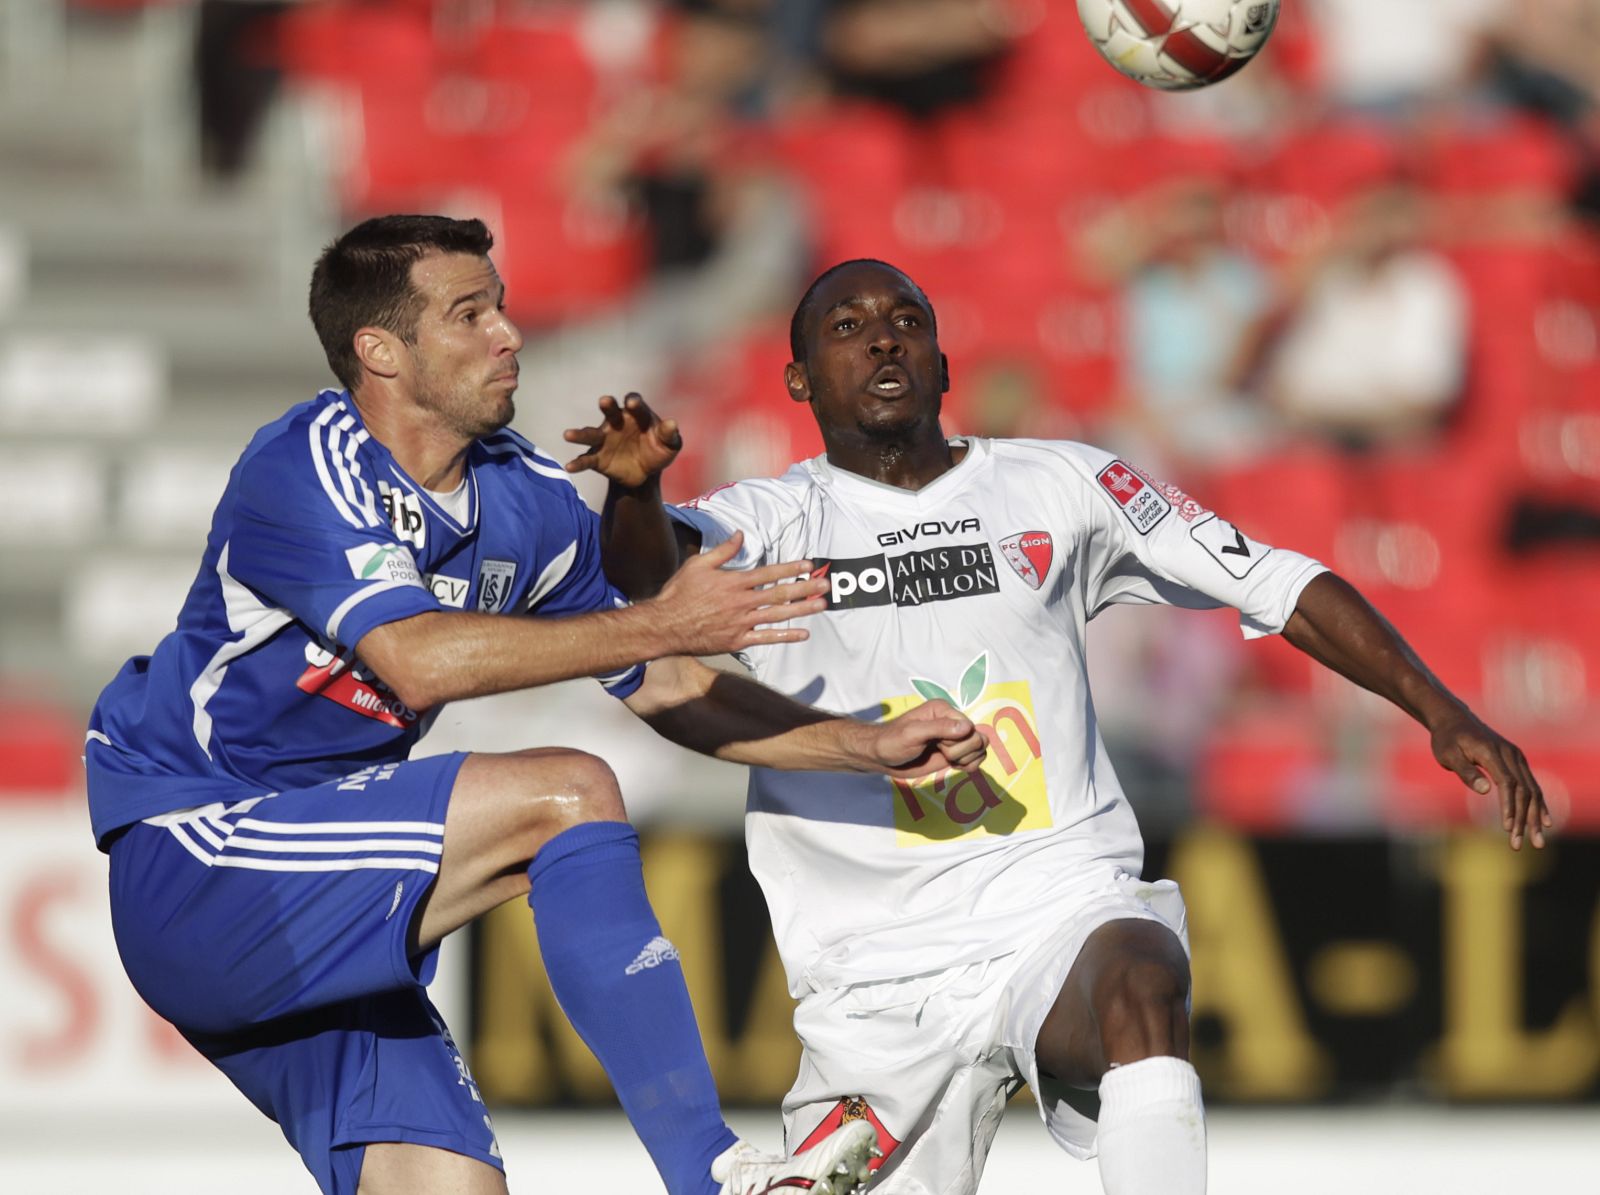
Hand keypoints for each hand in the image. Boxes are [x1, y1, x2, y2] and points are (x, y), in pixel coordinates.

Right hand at [564, 393, 680, 488]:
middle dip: (608, 405)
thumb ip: (670, 434)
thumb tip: (672, 424)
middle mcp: (616, 422)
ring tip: (567, 435)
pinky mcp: (598, 458)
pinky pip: (586, 459)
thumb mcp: (669, 445)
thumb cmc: (658, 451)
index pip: (635, 403)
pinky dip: (578, 463)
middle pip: (610, 410)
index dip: (634, 402)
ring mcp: (605, 439)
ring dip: (579, 434)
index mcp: (636, 414)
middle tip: (604, 401)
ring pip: (590, 433)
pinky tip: (569, 466)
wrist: (646, 473)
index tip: (632, 403)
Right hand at [646, 532, 828, 655]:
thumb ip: (723, 550)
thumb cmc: (679, 593)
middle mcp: (741, 603)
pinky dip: (785, 636)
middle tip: (826, 585)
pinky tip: (803, 633)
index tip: (809, 565)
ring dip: (802, 610)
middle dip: (805, 588)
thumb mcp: (698, 565)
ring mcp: (741, 623)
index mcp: (734, 583)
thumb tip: (741, 534)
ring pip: (778, 615)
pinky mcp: (738, 641)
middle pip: (780, 594)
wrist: (665, 626)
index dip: (791, 568)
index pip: (769, 573)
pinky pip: (766, 639)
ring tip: (821, 605)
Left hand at [872, 699, 988, 778]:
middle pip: (978, 739)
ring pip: (981, 749)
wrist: (882, 757)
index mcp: (944, 710)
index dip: (956, 743)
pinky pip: (977, 758)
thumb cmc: (892, 742)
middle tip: (940, 751)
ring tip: (947, 759)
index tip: (937, 745)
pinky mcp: (955, 752)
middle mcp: (953, 721)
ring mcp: (955, 738)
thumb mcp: (912, 733)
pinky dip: (969, 765)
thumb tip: (967, 727)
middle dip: (961, 752)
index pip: (970, 728)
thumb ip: (939, 728)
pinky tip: (952, 765)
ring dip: (966, 759)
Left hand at [1430, 709, 1550, 850]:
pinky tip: (1545, 822)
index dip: (1509, 806)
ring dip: (1535, 817)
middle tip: (1518, 844)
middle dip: (1523, 820)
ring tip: (1536, 842)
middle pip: (1524, 791)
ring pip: (1532, 790)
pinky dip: (1538, 805)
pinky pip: (1532, 785)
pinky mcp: (1517, 761)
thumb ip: (1467, 772)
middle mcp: (1510, 754)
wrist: (1454, 719)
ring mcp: (1517, 757)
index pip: (1508, 784)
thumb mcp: (1448, 755)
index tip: (1507, 827)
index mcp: (1492, 753)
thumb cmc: (1447, 739)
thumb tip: (1486, 790)